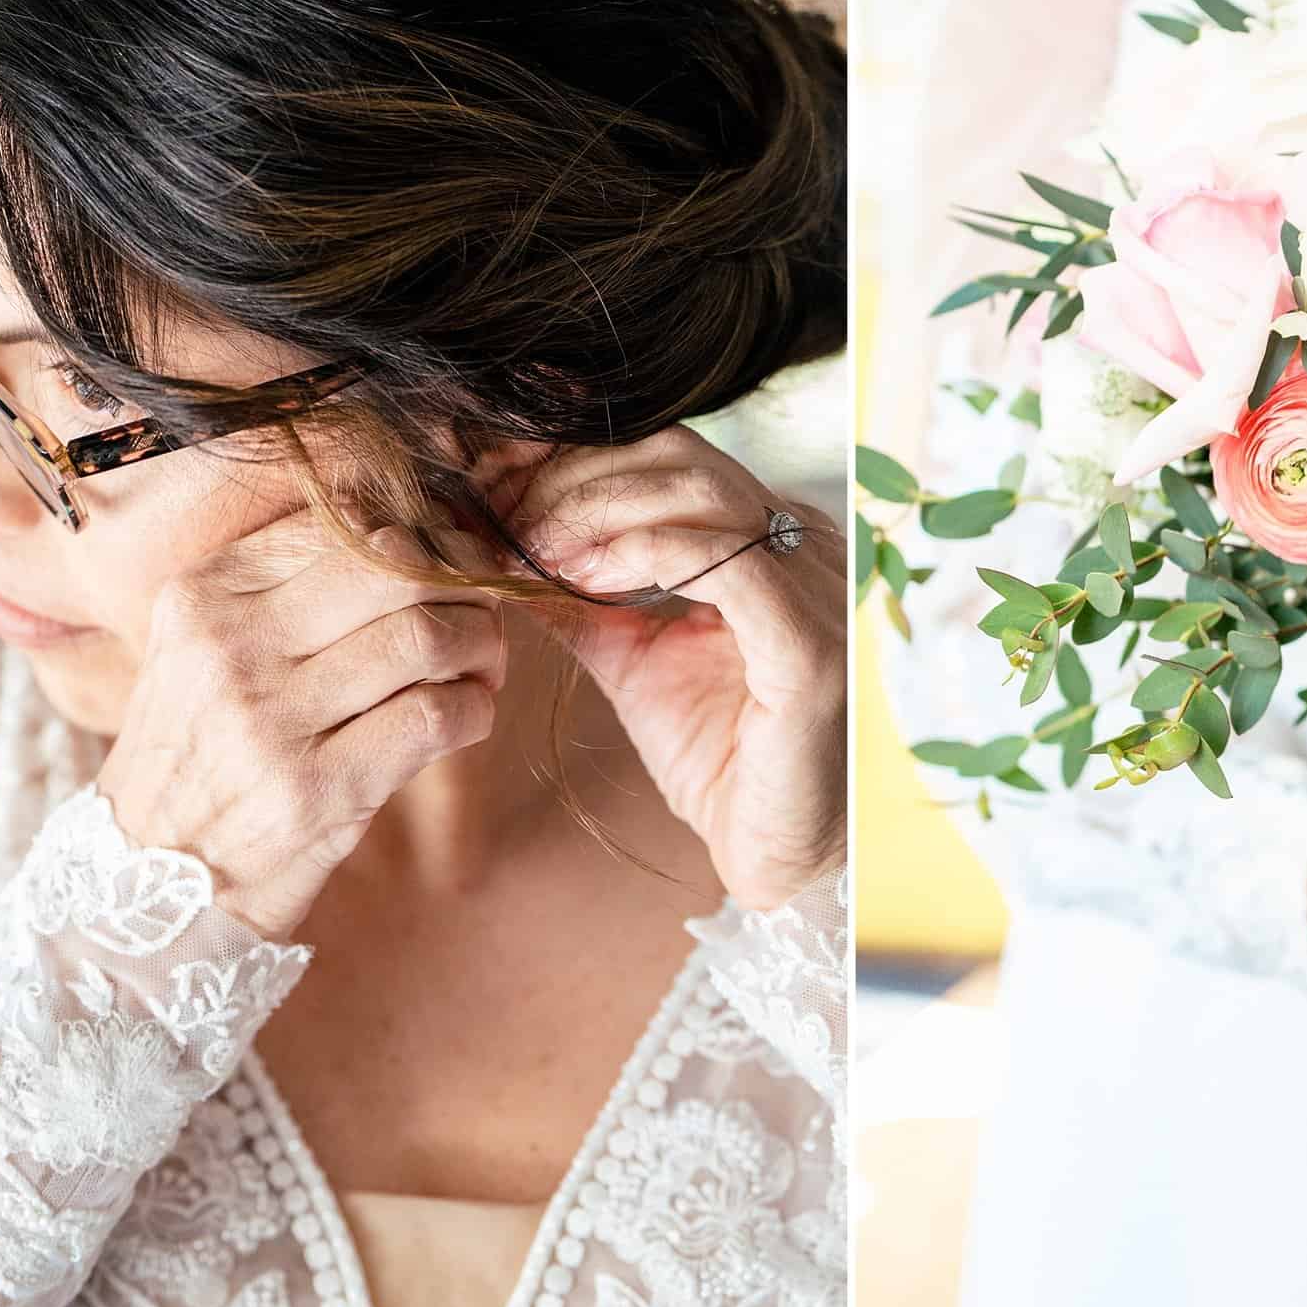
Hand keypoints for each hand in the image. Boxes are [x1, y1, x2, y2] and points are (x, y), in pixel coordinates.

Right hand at [96, 511, 507, 941]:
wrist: (141, 883)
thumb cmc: (198, 757)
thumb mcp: (205, 654)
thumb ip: (289, 592)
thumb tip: (419, 540)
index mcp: (203, 597)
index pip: (343, 526)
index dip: (423, 540)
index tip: (454, 566)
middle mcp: (229, 648)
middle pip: (395, 570)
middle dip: (465, 586)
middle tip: (484, 615)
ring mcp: (268, 721)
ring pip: (425, 638)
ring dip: (482, 648)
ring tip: (483, 668)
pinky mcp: (314, 792)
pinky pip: (434, 718)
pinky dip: (475, 709)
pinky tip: (469, 716)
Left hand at [494, 427, 844, 908]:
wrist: (776, 849)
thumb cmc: (723, 761)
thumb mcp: (634, 662)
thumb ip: (583, 602)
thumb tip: (506, 552)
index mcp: (769, 541)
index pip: (668, 457)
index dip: (572, 459)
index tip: (491, 485)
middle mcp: (804, 546)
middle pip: (678, 458)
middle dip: (571, 476)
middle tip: (495, 513)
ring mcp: (815, 588)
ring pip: (698, 494)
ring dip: (593, 511)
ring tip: (529, 549)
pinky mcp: (809, 644)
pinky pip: (725, 563)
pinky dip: (640, 555)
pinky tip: (582, 578)